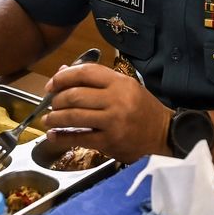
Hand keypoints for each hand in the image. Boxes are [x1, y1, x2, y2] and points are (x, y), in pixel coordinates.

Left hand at [43, 63, 170, 163]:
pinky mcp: (110, 141)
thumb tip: (63, 73)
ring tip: (49, 119)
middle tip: (51, 104)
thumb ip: (97, 80)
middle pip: (75, 95)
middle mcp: (117, 99)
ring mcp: (113, 121)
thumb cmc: (143, 109)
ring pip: (73, 116)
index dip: (63, 77)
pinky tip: (54, 135)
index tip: (52, 84)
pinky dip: (61, 137)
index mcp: (121, 82)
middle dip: (56, 100)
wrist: (163, 134)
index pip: (86, 72)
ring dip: (55, 118)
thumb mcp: (125, 87)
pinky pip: (79, 138)